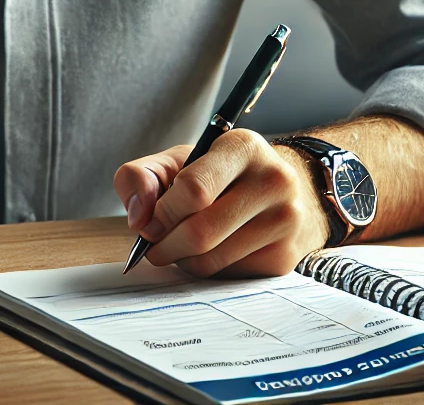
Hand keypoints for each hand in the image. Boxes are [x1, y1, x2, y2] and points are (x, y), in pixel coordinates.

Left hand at [113, 129, 329, 278]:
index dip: (162, 212)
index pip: (194, 188)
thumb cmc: (216, 175)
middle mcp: (272, 180)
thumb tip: (138, 218)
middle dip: (165, 245)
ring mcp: (285, 220)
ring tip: (182, 245)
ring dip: (183, 260)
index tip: (150, 222)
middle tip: (155, 246)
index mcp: (242, 147)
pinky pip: (228, 278)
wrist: (277, 192)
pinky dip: (207, 271)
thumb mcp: (178, 162)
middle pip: (201, 232)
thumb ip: (141, 177)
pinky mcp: (285, 257)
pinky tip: (210, 252)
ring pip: (212, 260)